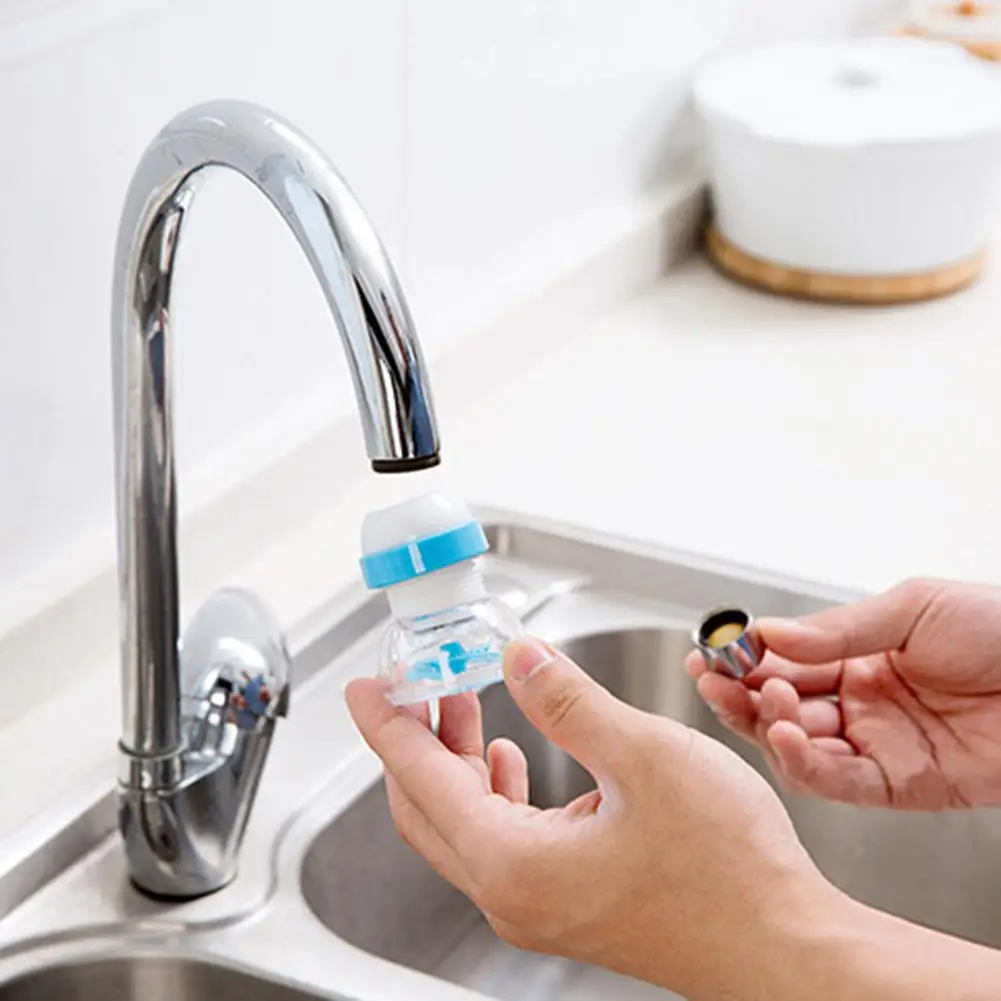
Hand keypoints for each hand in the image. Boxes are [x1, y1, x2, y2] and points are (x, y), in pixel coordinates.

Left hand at [346, 638, 841, 997]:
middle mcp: (514, 895)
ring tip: (467, 705)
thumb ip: (568, 702)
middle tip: (420, 684)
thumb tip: (519, 658)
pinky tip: (513, 758)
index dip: (388, 725)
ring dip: (456, 762)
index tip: (366, 689)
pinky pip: (502, 842)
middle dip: (417, 739)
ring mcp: (540, 906)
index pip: (421, 779)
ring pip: (464, 824)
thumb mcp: (644, 757)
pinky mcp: (569, 904)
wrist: (786, 948)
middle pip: (429, 807)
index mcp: (513, 862)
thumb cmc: (729, 870)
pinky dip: (493, 792)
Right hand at [686, 578, 1000, 809]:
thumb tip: (766, 634)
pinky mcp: (902, 784)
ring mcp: (877, 745)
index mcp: (856, 660)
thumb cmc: (999, 629)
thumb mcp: (910, 609)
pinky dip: (804, 765)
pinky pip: (840, 783)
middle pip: (780, 709)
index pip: (783, 663)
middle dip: (740, 695)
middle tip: (713, 680)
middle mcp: (859, 705)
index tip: (709, 650)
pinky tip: (786, 737)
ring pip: (799, 748)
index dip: (743, 659)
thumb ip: (836, 631)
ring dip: (767, 727)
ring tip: (761, 701)